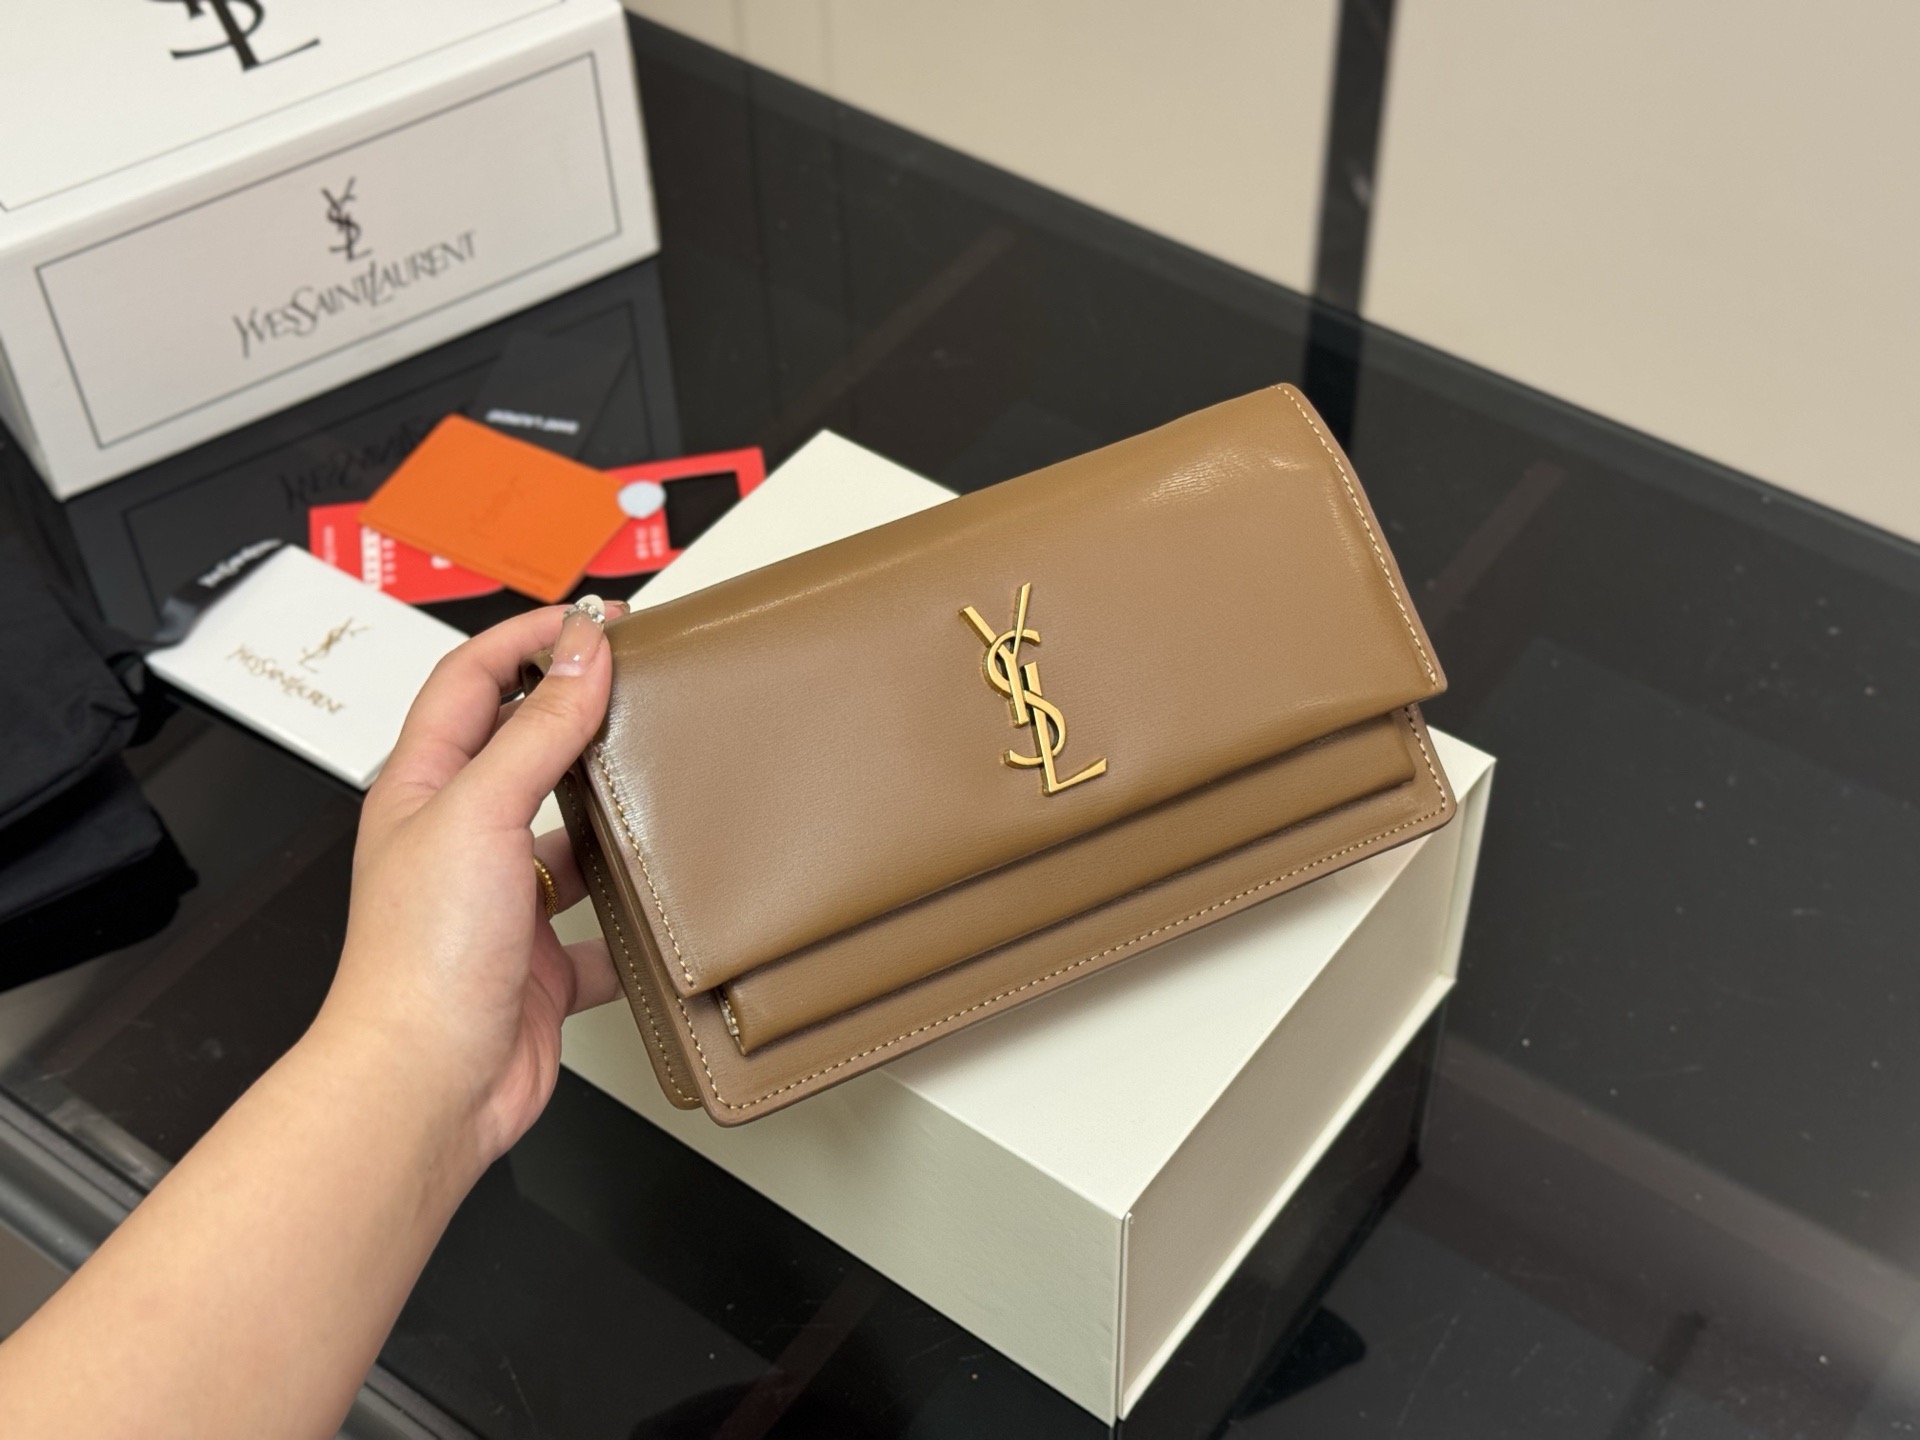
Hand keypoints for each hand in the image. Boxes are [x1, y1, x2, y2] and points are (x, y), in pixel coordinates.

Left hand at [320, 600, 625, 1168]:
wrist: (427, 1086)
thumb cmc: (422, 960)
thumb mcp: (482, 812)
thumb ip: (537, 729)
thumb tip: (581, 653)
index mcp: (423, 789)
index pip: (469, 680)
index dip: (527, 638)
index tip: (595, 621)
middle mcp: (459, 840)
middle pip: (523, 750)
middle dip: (579, 714)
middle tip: (643, 684)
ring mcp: (501, 903)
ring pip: (570, 838)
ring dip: (614, 817)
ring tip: (666, 786)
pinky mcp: (542, 963)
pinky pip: (600, 927)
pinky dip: (634, 920)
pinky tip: (665, 906)